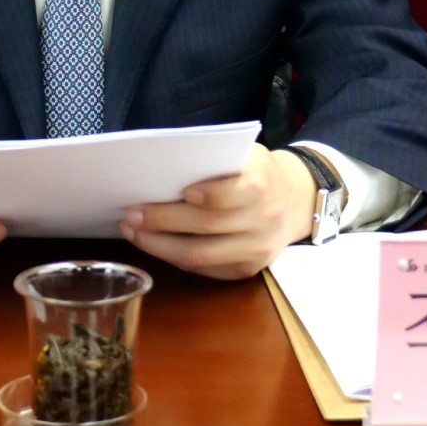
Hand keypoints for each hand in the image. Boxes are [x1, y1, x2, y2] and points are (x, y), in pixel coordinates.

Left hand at [118, 144, 317, 279]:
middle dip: (164, 221)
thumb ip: (214, 160)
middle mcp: (263, 220)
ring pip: (202, 255)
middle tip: (131, 214)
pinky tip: (155, 245)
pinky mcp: (247, 270)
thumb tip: (161, 168)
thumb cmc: (256, 171)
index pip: (237, 193)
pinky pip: (206, 270)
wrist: (295, 201)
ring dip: (160, 246)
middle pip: (209, 226)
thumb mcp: (245, 154)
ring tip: (133, 232)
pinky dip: (175, 258)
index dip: (211, 194)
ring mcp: (257, 250)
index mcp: (262, 184)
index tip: (184, 191)